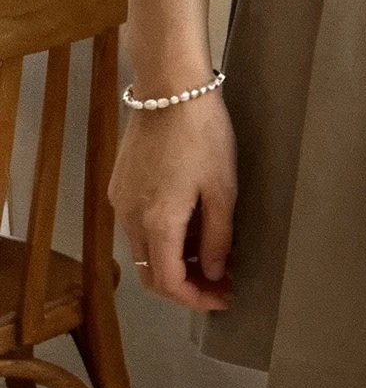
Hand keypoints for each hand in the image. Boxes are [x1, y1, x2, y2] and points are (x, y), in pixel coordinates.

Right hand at [110, 95, 236, 310]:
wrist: (169, 88)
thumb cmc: (201, 133)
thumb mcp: (223, 189)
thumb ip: (217, 238)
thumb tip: (212, 272)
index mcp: (158, 222)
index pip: (169, 283)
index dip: (197, 299)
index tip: (223, 297)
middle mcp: (130, 218)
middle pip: (150, 274)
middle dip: (185, 288)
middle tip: (219, 284)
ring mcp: (120, 201)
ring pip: (143, 253)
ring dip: (173, 264)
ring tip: (210, 257)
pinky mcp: (120, 186)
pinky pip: (137, 228)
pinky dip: (162, 241)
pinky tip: (189, 230)